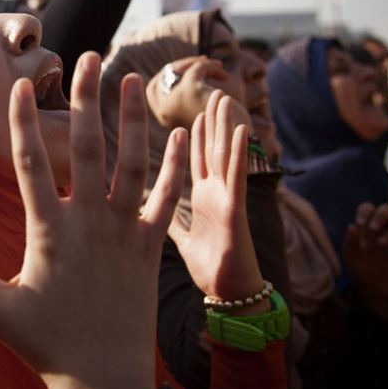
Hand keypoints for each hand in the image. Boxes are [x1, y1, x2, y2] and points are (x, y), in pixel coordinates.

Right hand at [0, 52, 187, 388]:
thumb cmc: (46, 345)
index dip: (22, 123)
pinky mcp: (149, 248)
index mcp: (48, 233)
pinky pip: (165, 201)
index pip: (30, 165)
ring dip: (131, 120)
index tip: (18, 87)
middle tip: (89, 58)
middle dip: (86, 100)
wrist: (104, 380)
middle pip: (88, 149)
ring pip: (131, 165)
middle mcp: (89, 224)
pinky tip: (179, 136)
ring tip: (131, 79)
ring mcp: (124, 234)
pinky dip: (173, 168)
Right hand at [146, 56, 250, 130]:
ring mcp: (175, 101)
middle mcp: (165, 111)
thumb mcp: (205, 114)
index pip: (153, 89)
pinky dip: (211, 67)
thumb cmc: (229, 133)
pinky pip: (197, 69)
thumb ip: (194, 97)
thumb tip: (195, 67)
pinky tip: (225, 77)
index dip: (167, 76)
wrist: (244, 147)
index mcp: (166, 119)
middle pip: (159, 78)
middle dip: (178, 66)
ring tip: (217, 66)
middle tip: (202, 62)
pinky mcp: (190, 91)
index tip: (188, 71)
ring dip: (197, 63)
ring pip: (177, 69)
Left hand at [168, 90, 268, 315]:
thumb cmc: (210, 269)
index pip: (197, 159)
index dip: (197, 136)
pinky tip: (240, 129)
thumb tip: (146, 212)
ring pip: (225, 155)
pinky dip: (238, 152)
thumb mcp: (183, 239)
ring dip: (226, 126)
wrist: (228, 296)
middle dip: (213, 121)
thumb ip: (169, 221)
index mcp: (202, 199)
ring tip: (225, 98)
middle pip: (213, 149)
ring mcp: (225, 199)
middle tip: (213, 92)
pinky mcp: (234, 211)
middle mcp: (215, 193)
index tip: (193, 111)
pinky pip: (236, 177)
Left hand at [344, 203, 387, 320]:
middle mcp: (385, 228)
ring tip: (382, 245)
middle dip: (380, 216)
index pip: (368, 208)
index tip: (360, 223)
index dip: (365, 212)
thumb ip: (351, 242)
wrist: (375, 291)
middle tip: (372, 229)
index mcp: (367, 226)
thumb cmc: (362, 270)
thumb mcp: (352, 257)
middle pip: (387, 210)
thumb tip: (352, 226)